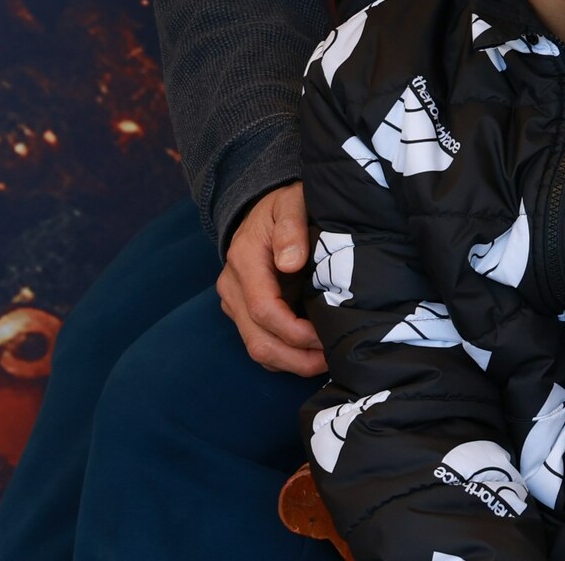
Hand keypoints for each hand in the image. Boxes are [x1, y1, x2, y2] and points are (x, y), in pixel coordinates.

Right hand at [216, 182, 326, 376]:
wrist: (263, 208)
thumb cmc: (284, 205)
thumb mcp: (291, 202)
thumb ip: (291, 228)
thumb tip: (290, 262)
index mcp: (244, 262)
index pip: (264, 309)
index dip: (294, 331)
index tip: (325, 336)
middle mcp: (233, 288)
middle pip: (257, 340)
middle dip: (295, 358)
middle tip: (331, 361)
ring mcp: (235, 302)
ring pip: (257, 348)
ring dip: (291, 362)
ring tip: (326, 362)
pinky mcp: (243, 311)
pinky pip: (261, 343)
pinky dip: (285, 356)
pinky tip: (313, 355)